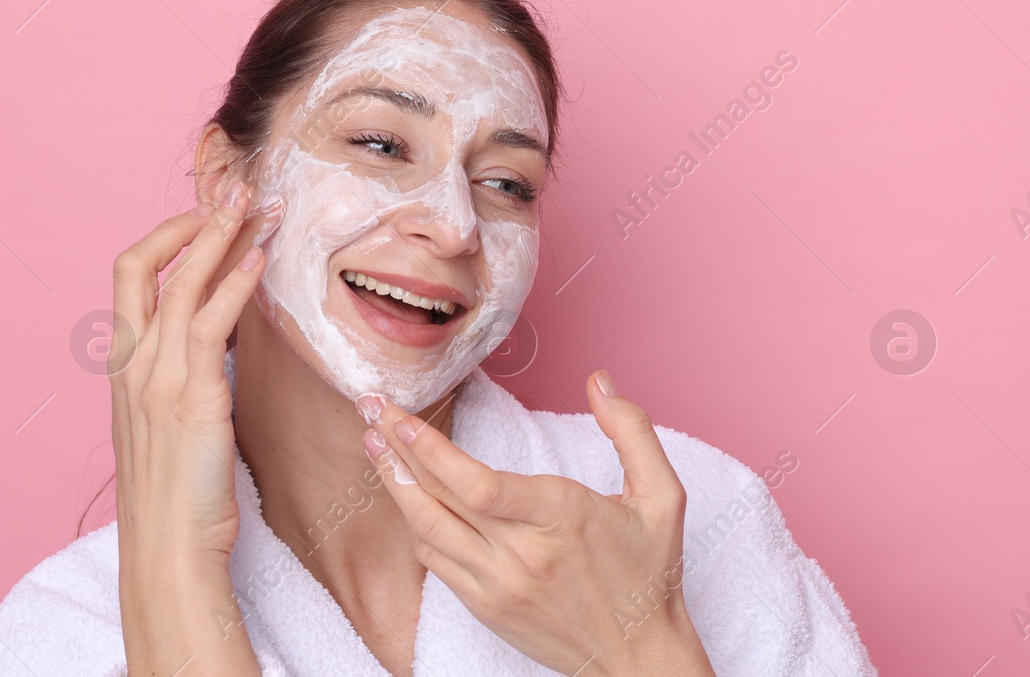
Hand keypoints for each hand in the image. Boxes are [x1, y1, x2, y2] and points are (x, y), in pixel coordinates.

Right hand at [111, 172, 279, 562]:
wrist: (167, 550)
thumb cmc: (175, 499)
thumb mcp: (167, 427)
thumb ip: (183, 381)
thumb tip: (218, 347)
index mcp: (122, 369)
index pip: (129, 279)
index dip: (164, 238)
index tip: (203, 218)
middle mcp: (132, 365)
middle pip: (143, 264)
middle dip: (192, 219)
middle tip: (235, 187)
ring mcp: (157, 377)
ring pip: (182, 282)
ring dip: (223, 235)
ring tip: (261, 204)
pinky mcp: (192, 396)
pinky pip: (211, 323)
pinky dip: (234, 282)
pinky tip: (260, 259)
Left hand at [356, 371, 715, 676]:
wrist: (639, 657)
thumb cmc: (649, 574)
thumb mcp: (661, 497)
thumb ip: (631, 431)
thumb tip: (600, 380)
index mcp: (561, 518)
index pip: (477, 485)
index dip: (430, 450)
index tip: (401, 417)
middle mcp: (523, 554)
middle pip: (440, 500)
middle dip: (395, 449)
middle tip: (368, 409)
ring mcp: (499, 585)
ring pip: (427, 531)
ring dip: (394, 485)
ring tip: (373, 445)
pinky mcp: (487, 608)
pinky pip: (436, 562)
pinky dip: (416, 526)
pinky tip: (405, 496)